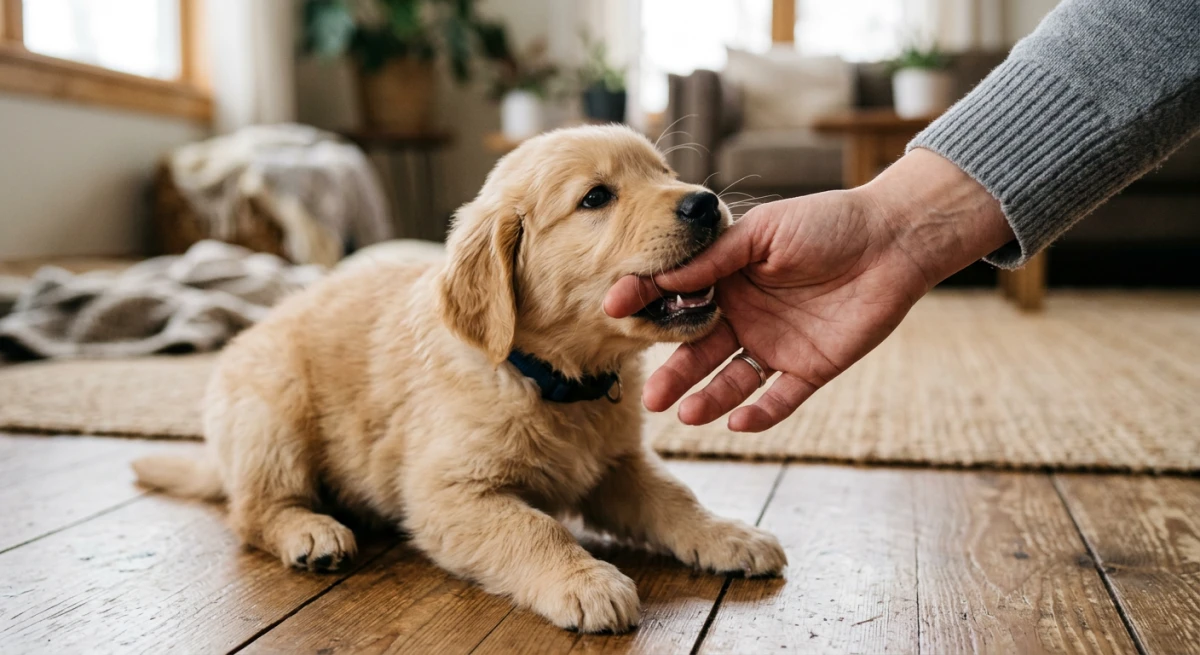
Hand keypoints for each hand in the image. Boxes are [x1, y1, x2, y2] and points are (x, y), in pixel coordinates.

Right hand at [605, 149, 1012, 431]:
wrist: (893, 240)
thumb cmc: (827, 222)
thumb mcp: (762, 232)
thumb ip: (715, 258)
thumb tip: (663, 277)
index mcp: (727, 280)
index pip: (679, 301)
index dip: (647, 307)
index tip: (613, 313)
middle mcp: (744, 317)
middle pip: (699, 352)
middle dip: (674, 375)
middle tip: (650, 396)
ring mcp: (775, 345)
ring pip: (732, 382)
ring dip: (709, 399)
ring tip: (686, 414)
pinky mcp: (810, 369)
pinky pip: (780, 399)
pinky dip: (759, 413)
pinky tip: (738, 422)